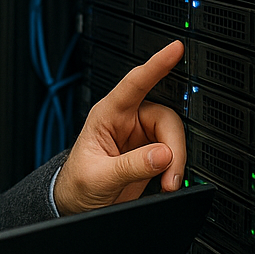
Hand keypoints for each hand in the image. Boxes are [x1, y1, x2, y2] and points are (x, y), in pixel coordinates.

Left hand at [53, 40, 185, 215]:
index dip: (156, 65)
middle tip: (171, 174)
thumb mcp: (98, 176)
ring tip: (167, 183)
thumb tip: (163, 154)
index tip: (174, 49)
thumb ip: (130, 166)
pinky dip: (177, 169)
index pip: (134, 84)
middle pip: (166, 117)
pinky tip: (168, 182)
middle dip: (174, 146)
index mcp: (106, 115)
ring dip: (177, 161)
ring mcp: (141, 137)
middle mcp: (126, 122)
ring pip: (174, 136)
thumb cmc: (77, 184)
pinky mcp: (152, 154)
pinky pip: (175, 153)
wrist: (77, 203)